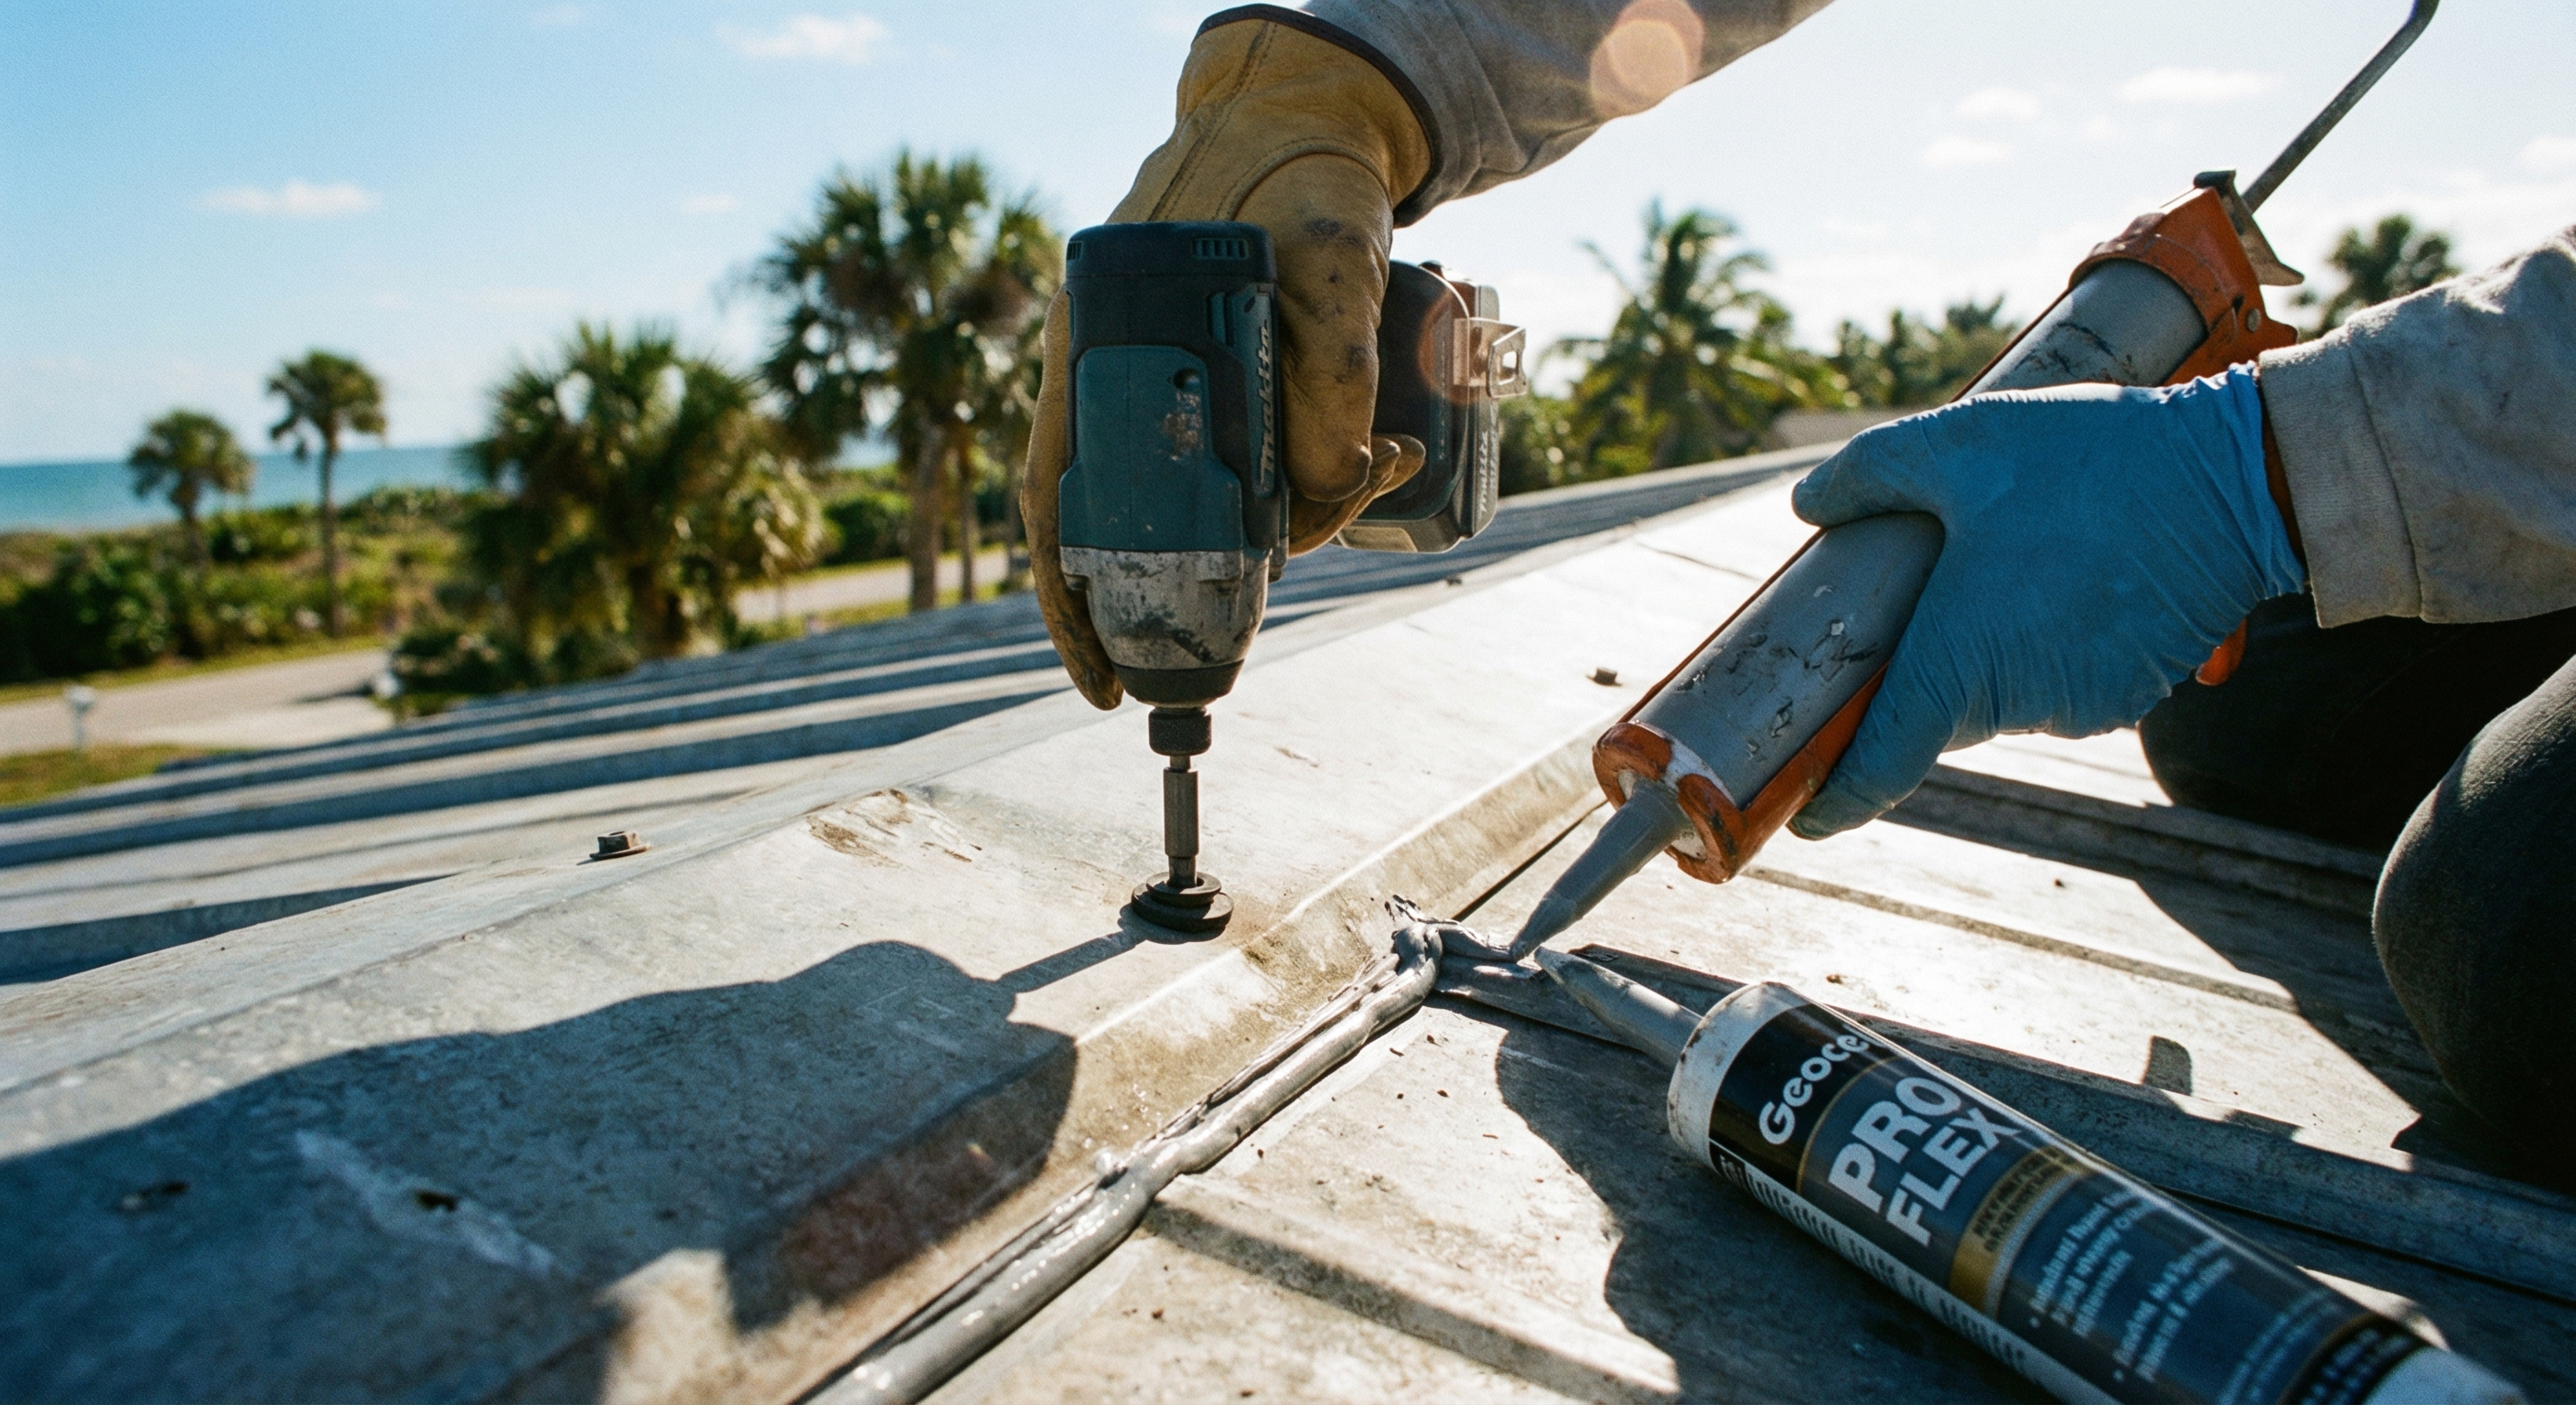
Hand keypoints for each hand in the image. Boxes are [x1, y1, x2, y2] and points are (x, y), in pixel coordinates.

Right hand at [1022, 18, 1433, 706]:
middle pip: (1119, 519)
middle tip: (1260, 622)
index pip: (1052, 498)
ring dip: (1267, 525)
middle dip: (1189, 584)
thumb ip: (1333, 367)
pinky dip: (1274, 492)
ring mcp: (1157, 373)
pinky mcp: (1211, 376)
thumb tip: (1334, 487)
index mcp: (1094, 340)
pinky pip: (1222, 458)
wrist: (1312, 115)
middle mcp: (1107, 365)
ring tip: (1373, 475)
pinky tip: (1345, 483)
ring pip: (1184, 493)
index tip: (1100, 678)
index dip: (1066, 599)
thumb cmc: (1303, 173)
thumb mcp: (1332, 260)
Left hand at [1787, 368, 2306, 837]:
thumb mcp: (1961, 442)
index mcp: (1960, 661)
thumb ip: (1871, 474)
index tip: (1803, 814)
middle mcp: (2019, 703)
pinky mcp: (2128, 695)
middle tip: (1909, 597)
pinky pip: (2058, 684)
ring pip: (1999, 695)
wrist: (2239, 479)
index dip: (1837, 797)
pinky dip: (2044, 645)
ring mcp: (2081, 707)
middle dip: (1915, 671)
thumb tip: (1807, 504)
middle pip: (1936, 712)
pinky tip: (2062, 574)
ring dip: (1987, 649)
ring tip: (2006, 563)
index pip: (1882, 765)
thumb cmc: (2090, 460)